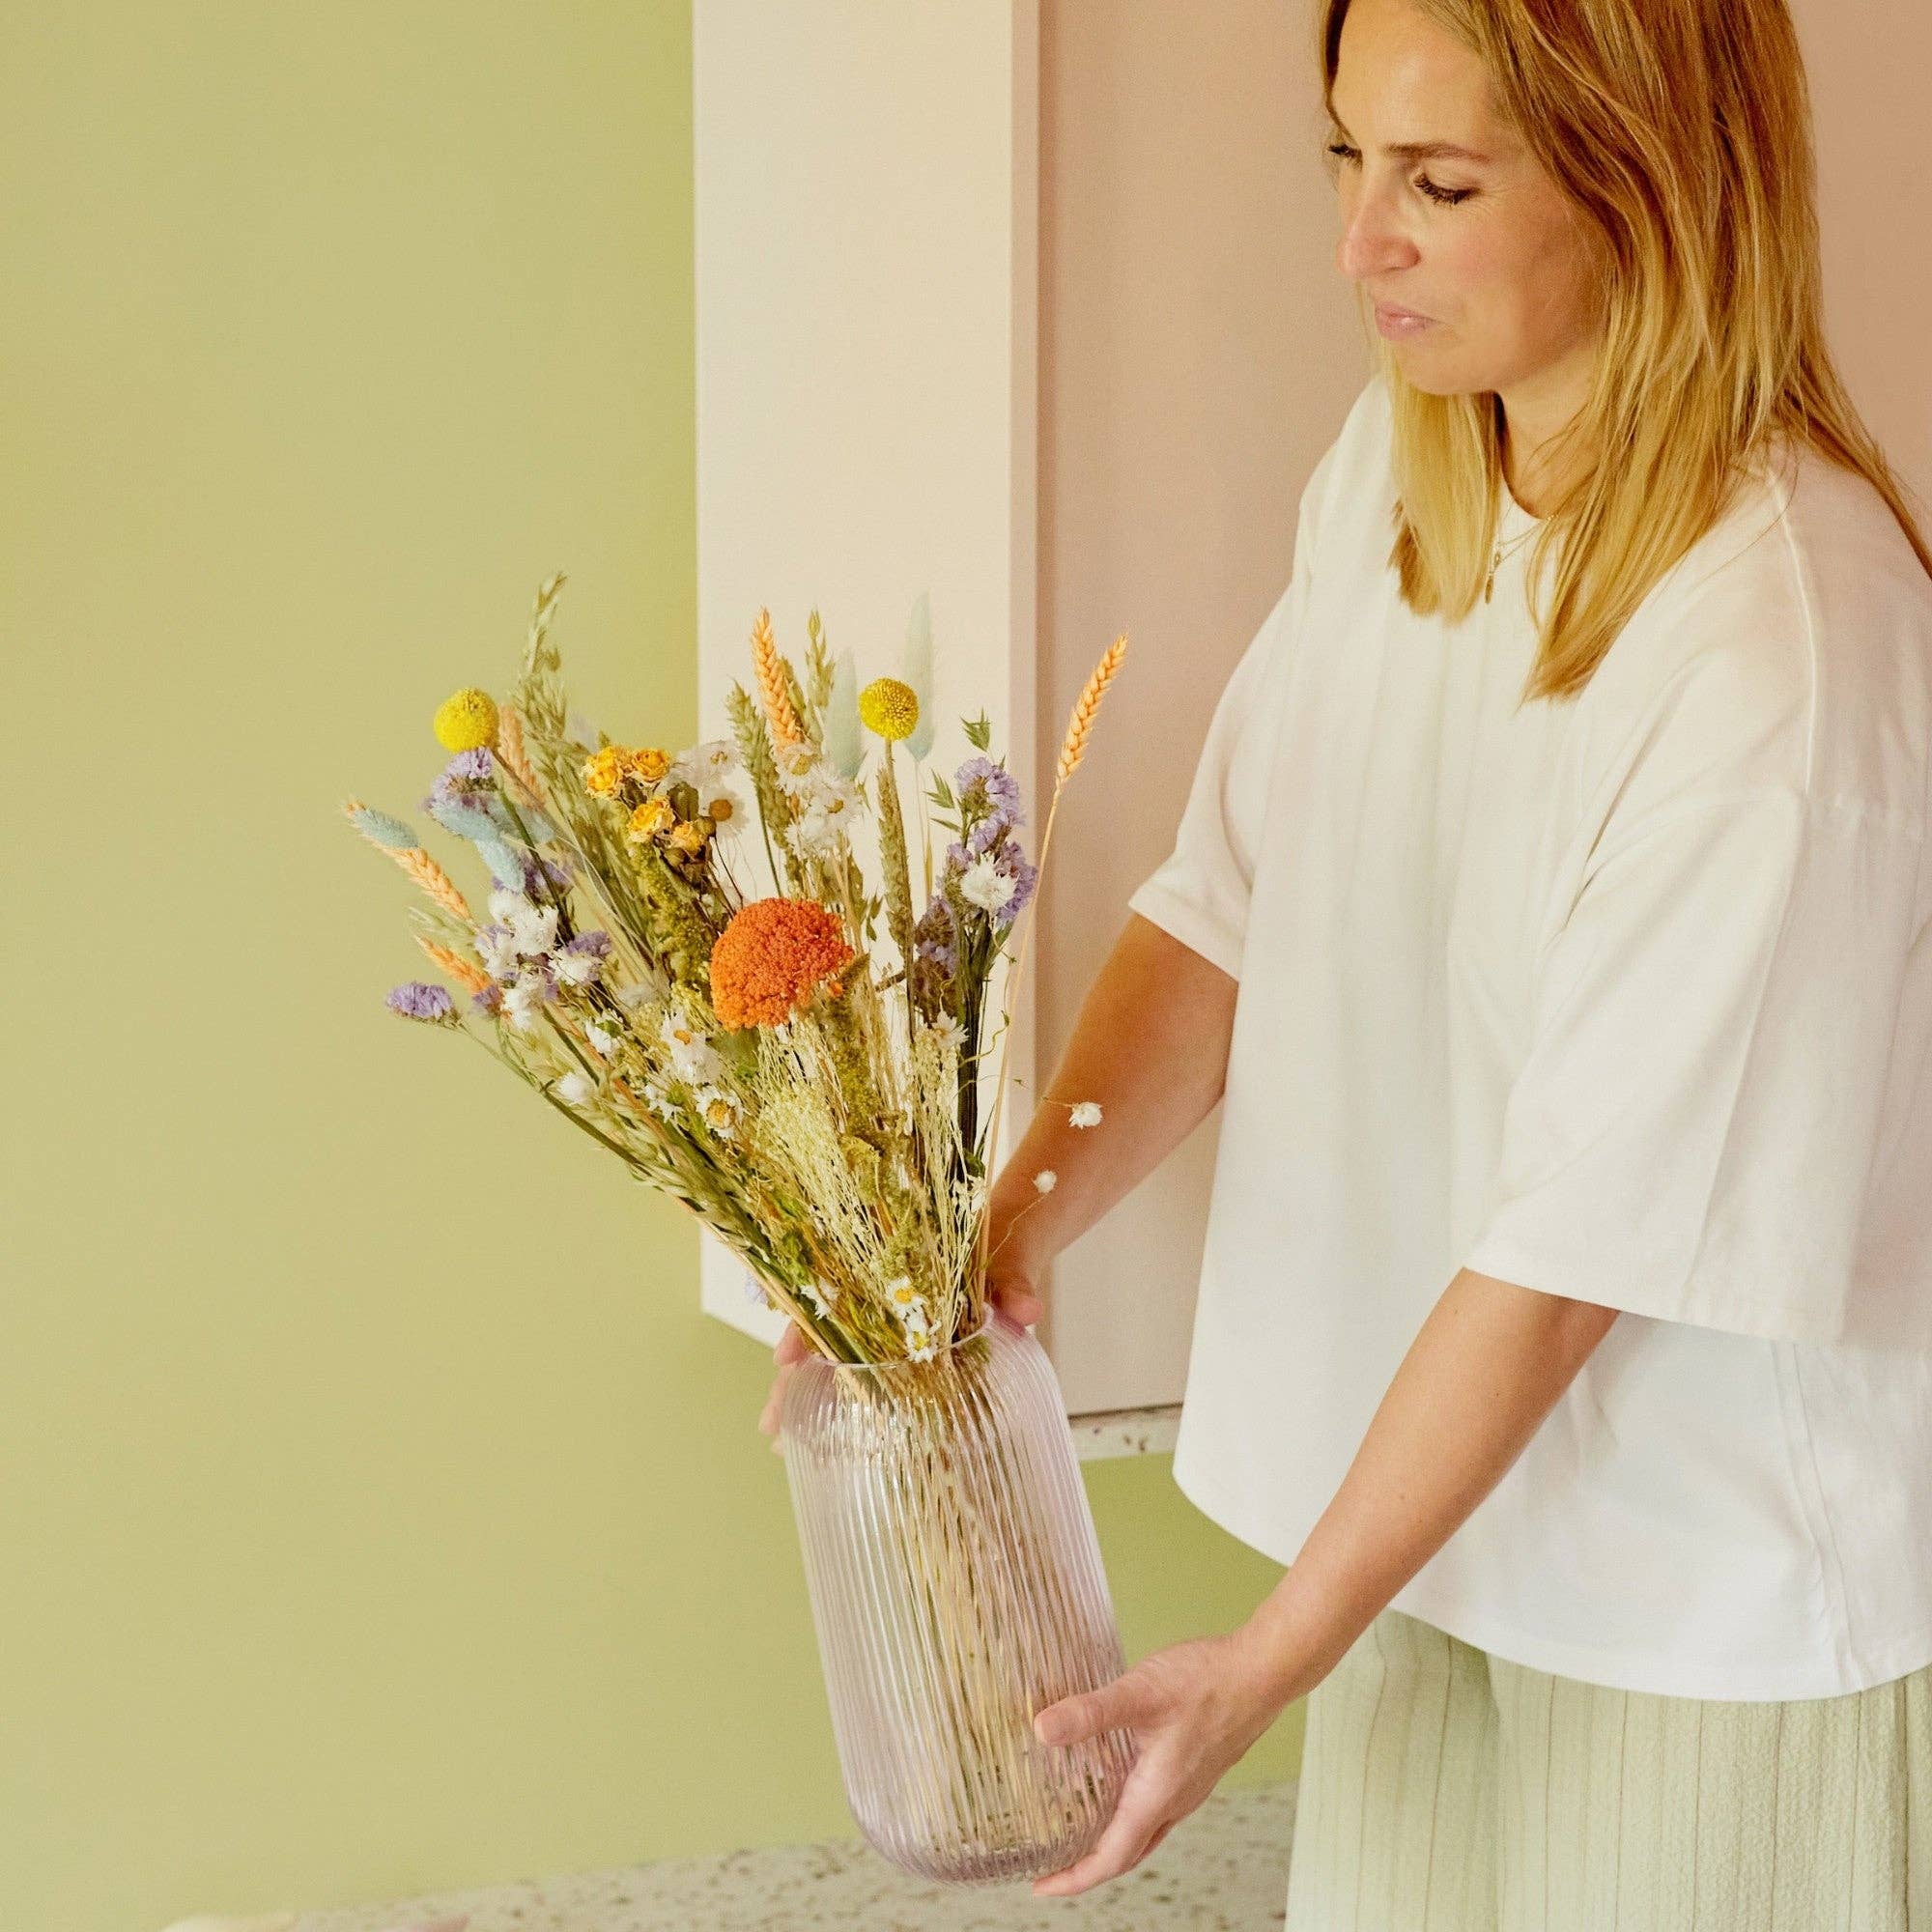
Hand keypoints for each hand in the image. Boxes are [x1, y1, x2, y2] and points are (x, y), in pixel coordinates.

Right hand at [755, 1258, 1045, 1443]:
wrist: (1014, 1236)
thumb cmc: (1002, 1244)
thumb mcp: (1009, 1260)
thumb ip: (1014, 1283)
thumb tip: (1028, 1311)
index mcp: (897, 1275)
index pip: (837, 1299)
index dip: (808, 1329)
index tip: (786, 1360)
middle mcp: (884, 1301)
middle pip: (826, 1336)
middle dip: (795, 1380)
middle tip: (771, 1426)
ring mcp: (892, 1326)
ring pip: (836, 1357)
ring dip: (807, 1394)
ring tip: (781, 1441)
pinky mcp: (911, 1347)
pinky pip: (868, 1373)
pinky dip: (845, 1398)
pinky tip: (826, 1430)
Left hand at [1025, 1620, 1301, 1897]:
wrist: (1263, 1672)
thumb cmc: (1208, 1683)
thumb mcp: (1139, 1694)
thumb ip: (1090, 1712)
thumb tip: (1041, 1729)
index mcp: (1158, 1796)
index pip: (1112, 1858)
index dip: (1075, 1878)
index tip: (1042, 1887)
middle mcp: (1176, 1801)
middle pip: (1128, 1853)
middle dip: (1089, 1866)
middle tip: (1053, 1866)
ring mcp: (1190, 1786)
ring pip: (1145, 1830)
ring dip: (1111, 1838)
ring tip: (1077, 1827)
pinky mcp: (1197, 1766)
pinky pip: (1159, 1806)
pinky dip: (1130, 1811)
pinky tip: (1115, 1778)